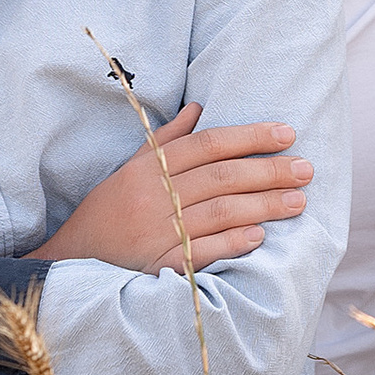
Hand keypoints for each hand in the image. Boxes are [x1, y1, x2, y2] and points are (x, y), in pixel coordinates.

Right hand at [33, 105, 313, 272]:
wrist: (67, 262)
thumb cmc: (107, 210)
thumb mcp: (129, 168)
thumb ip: (167, 139)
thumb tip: (201, 106)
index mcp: (149, 167)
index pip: (208, 143)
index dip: (250, 136)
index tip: (288, 132)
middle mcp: (154, 196)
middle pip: (221, 177)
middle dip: (268, 170)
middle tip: (307, 168)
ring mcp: (155, 233)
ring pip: (219, 213)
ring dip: (262, 206)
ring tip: (298, 202)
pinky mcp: (156, 267)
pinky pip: (200, 253)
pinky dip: (231, 244)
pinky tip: (260, 237)